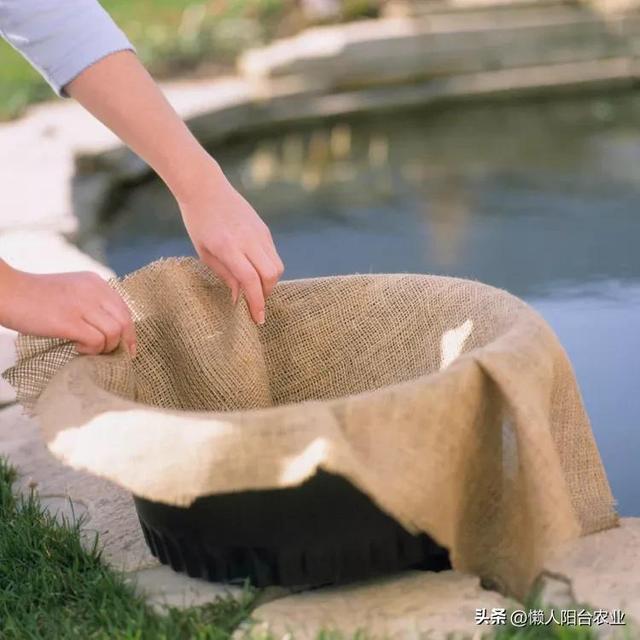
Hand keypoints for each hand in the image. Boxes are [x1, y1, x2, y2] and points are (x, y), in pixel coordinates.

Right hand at [0, 266, 135, 355]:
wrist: (5, 291)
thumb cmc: (35, 297)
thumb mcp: (71, 291)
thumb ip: (91, 303)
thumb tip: (111, 331)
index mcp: (95, 282)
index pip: (125, 309)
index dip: (129, 332)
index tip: (128, 348)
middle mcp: (93, 290)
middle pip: (125, 322)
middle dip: (123, 343)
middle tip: (113, 356)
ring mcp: (82, 305)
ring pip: (114, 333)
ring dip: (104, 347)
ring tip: (87, 348)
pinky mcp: (69, 320)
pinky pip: (96, 340)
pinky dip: (91, 350)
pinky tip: (77, 347)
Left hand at [177, 160, 284, 324]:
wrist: (205, 187)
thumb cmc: (199, 222)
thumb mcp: (205, 253)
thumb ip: (225, 276)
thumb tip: (239, 298)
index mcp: (228, 246)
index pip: (250, 279)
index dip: (256, 302)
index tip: (258, 319)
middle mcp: (248, 239)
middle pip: (271, 275)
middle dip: (266, 294)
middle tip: (254, 302)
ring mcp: (259, 233)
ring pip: (277, 266)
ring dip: (269, 282)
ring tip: (254, 287)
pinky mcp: (264, 229)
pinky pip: (273, 255)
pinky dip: (268, 268)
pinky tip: (255, 270)